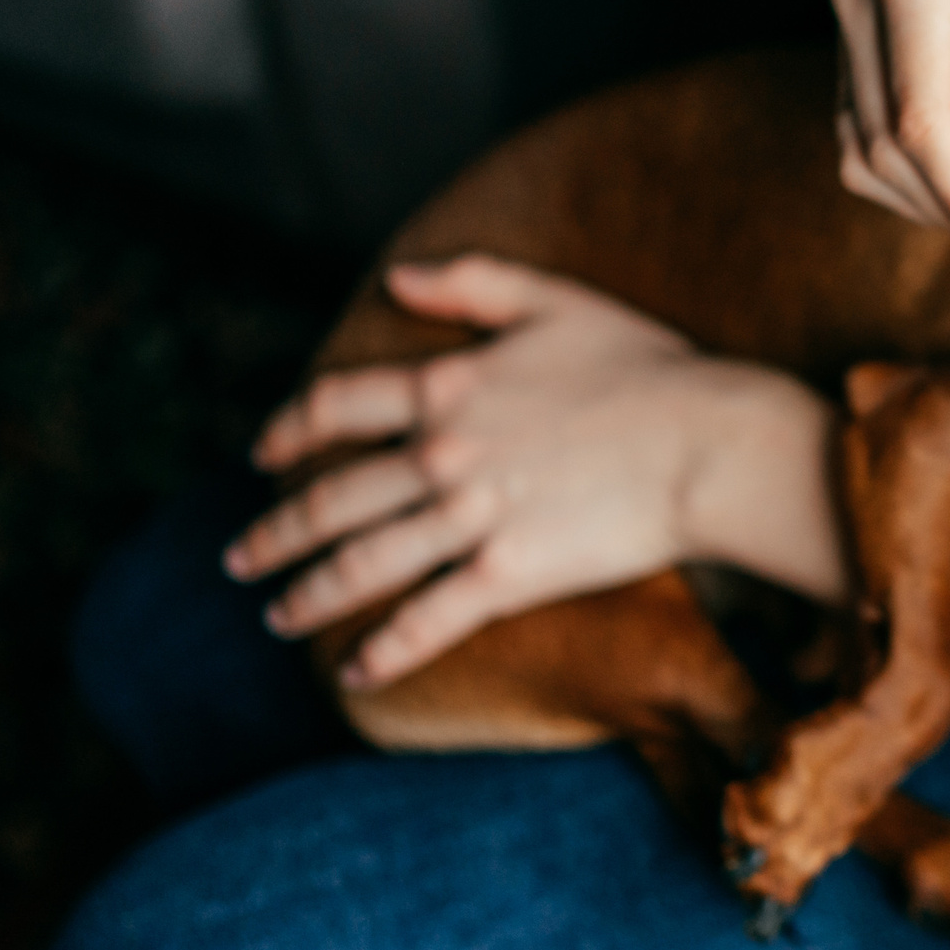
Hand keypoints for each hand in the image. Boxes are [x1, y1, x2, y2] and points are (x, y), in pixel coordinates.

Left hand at [226, 255, 752, 689]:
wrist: (709, 442)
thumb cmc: (649, 368)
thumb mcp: (556, 301)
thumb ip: (472, 282)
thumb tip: (396, 277)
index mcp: (449, 385)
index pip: (337, 406)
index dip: (289, 428)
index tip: (261, 452)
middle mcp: (443, 454)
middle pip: (331, 497)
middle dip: (274, 532)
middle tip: (240, 559)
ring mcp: (471, 518)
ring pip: (363, 564)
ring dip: (309, 596)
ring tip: (278, 619)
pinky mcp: (509, 575)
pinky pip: (429, 621)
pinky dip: (385, 650)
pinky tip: (355, 673)